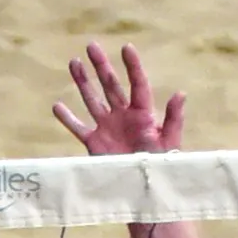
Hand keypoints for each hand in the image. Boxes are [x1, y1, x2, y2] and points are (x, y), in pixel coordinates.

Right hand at [54, 39, 182, 156]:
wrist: (143, 191)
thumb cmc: (160, 166)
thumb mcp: (170, 142)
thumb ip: (173, 119)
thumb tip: (180, 94)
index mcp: (143, 114)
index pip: (137, 84)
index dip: (132, 66)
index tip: (126, 47)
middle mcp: (123, 116)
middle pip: (110, 86)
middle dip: (101, 66)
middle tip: (91, 46)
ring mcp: (107, 128)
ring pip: (92, 100)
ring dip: (82, 82)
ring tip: (74, 62)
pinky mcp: (94, 144)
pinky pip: (79, 128)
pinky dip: (68, 119)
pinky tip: (57, 106)